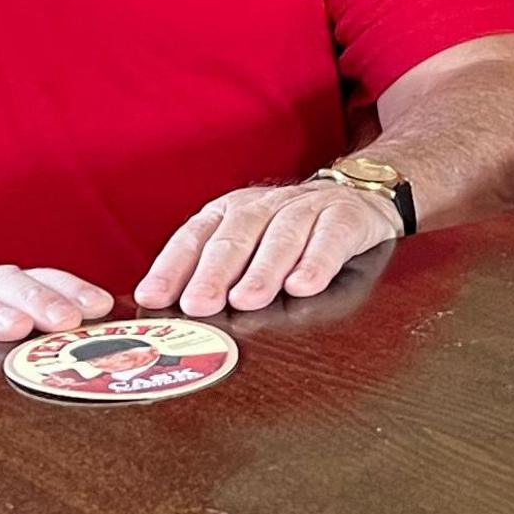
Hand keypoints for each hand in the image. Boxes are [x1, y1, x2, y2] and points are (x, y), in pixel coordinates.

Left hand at [135, 181, 404, 315]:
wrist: (361, 197)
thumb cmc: (294, 237)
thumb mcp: (252, 249)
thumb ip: (218, 277)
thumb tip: (172, 316)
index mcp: (232, 213)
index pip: (195, 236)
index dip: (172, 266)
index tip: (152, 298)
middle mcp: (265, 206)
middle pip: (235, 236)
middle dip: (214, 272)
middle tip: (198, 304)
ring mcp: (308, 208)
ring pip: (281, 236)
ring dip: (262, 270)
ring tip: (247, 300)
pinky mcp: (347, 217)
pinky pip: (331, 237)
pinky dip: (317, 261)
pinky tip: (304, 286)